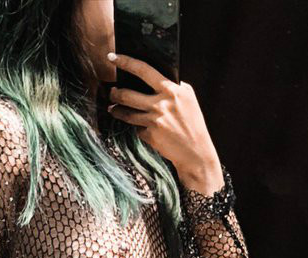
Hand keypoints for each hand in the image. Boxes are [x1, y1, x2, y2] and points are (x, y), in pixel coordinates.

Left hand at [105, 53, 222, 192]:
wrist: (195, 150)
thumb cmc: (192, 121)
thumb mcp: (188, 97)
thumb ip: (173, 86)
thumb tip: (153, 76)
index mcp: (171, 90)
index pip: (143, 70)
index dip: (126, 62)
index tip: (112, 57)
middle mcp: (161, 104)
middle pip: (127, 95)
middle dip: (115, 93)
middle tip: (112, 92)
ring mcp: (154, 121)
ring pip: (126, 113)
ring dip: (116, 110)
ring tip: (113, 108)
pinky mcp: (150, 135)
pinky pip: (136, 128)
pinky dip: (137, 127)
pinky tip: (140, 127)